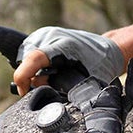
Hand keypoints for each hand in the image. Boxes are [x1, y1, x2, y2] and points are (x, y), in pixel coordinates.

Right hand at [12, 26, 128, 92]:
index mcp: (64, 46)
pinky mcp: (43, 35)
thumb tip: (44, 99)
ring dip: (32, 72)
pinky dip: (34, 66)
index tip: (23, 91)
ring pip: (26, 58)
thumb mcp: (88, 83)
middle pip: (27, 61)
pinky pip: (30, 54)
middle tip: (47, 88)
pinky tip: (49, 70)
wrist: (109, 49)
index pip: (35, 58)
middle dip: (30, 78)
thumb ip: (65, 91)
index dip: (23, 76)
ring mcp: (46, 33)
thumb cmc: (102, 67)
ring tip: (51, 78)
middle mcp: (52, 35)